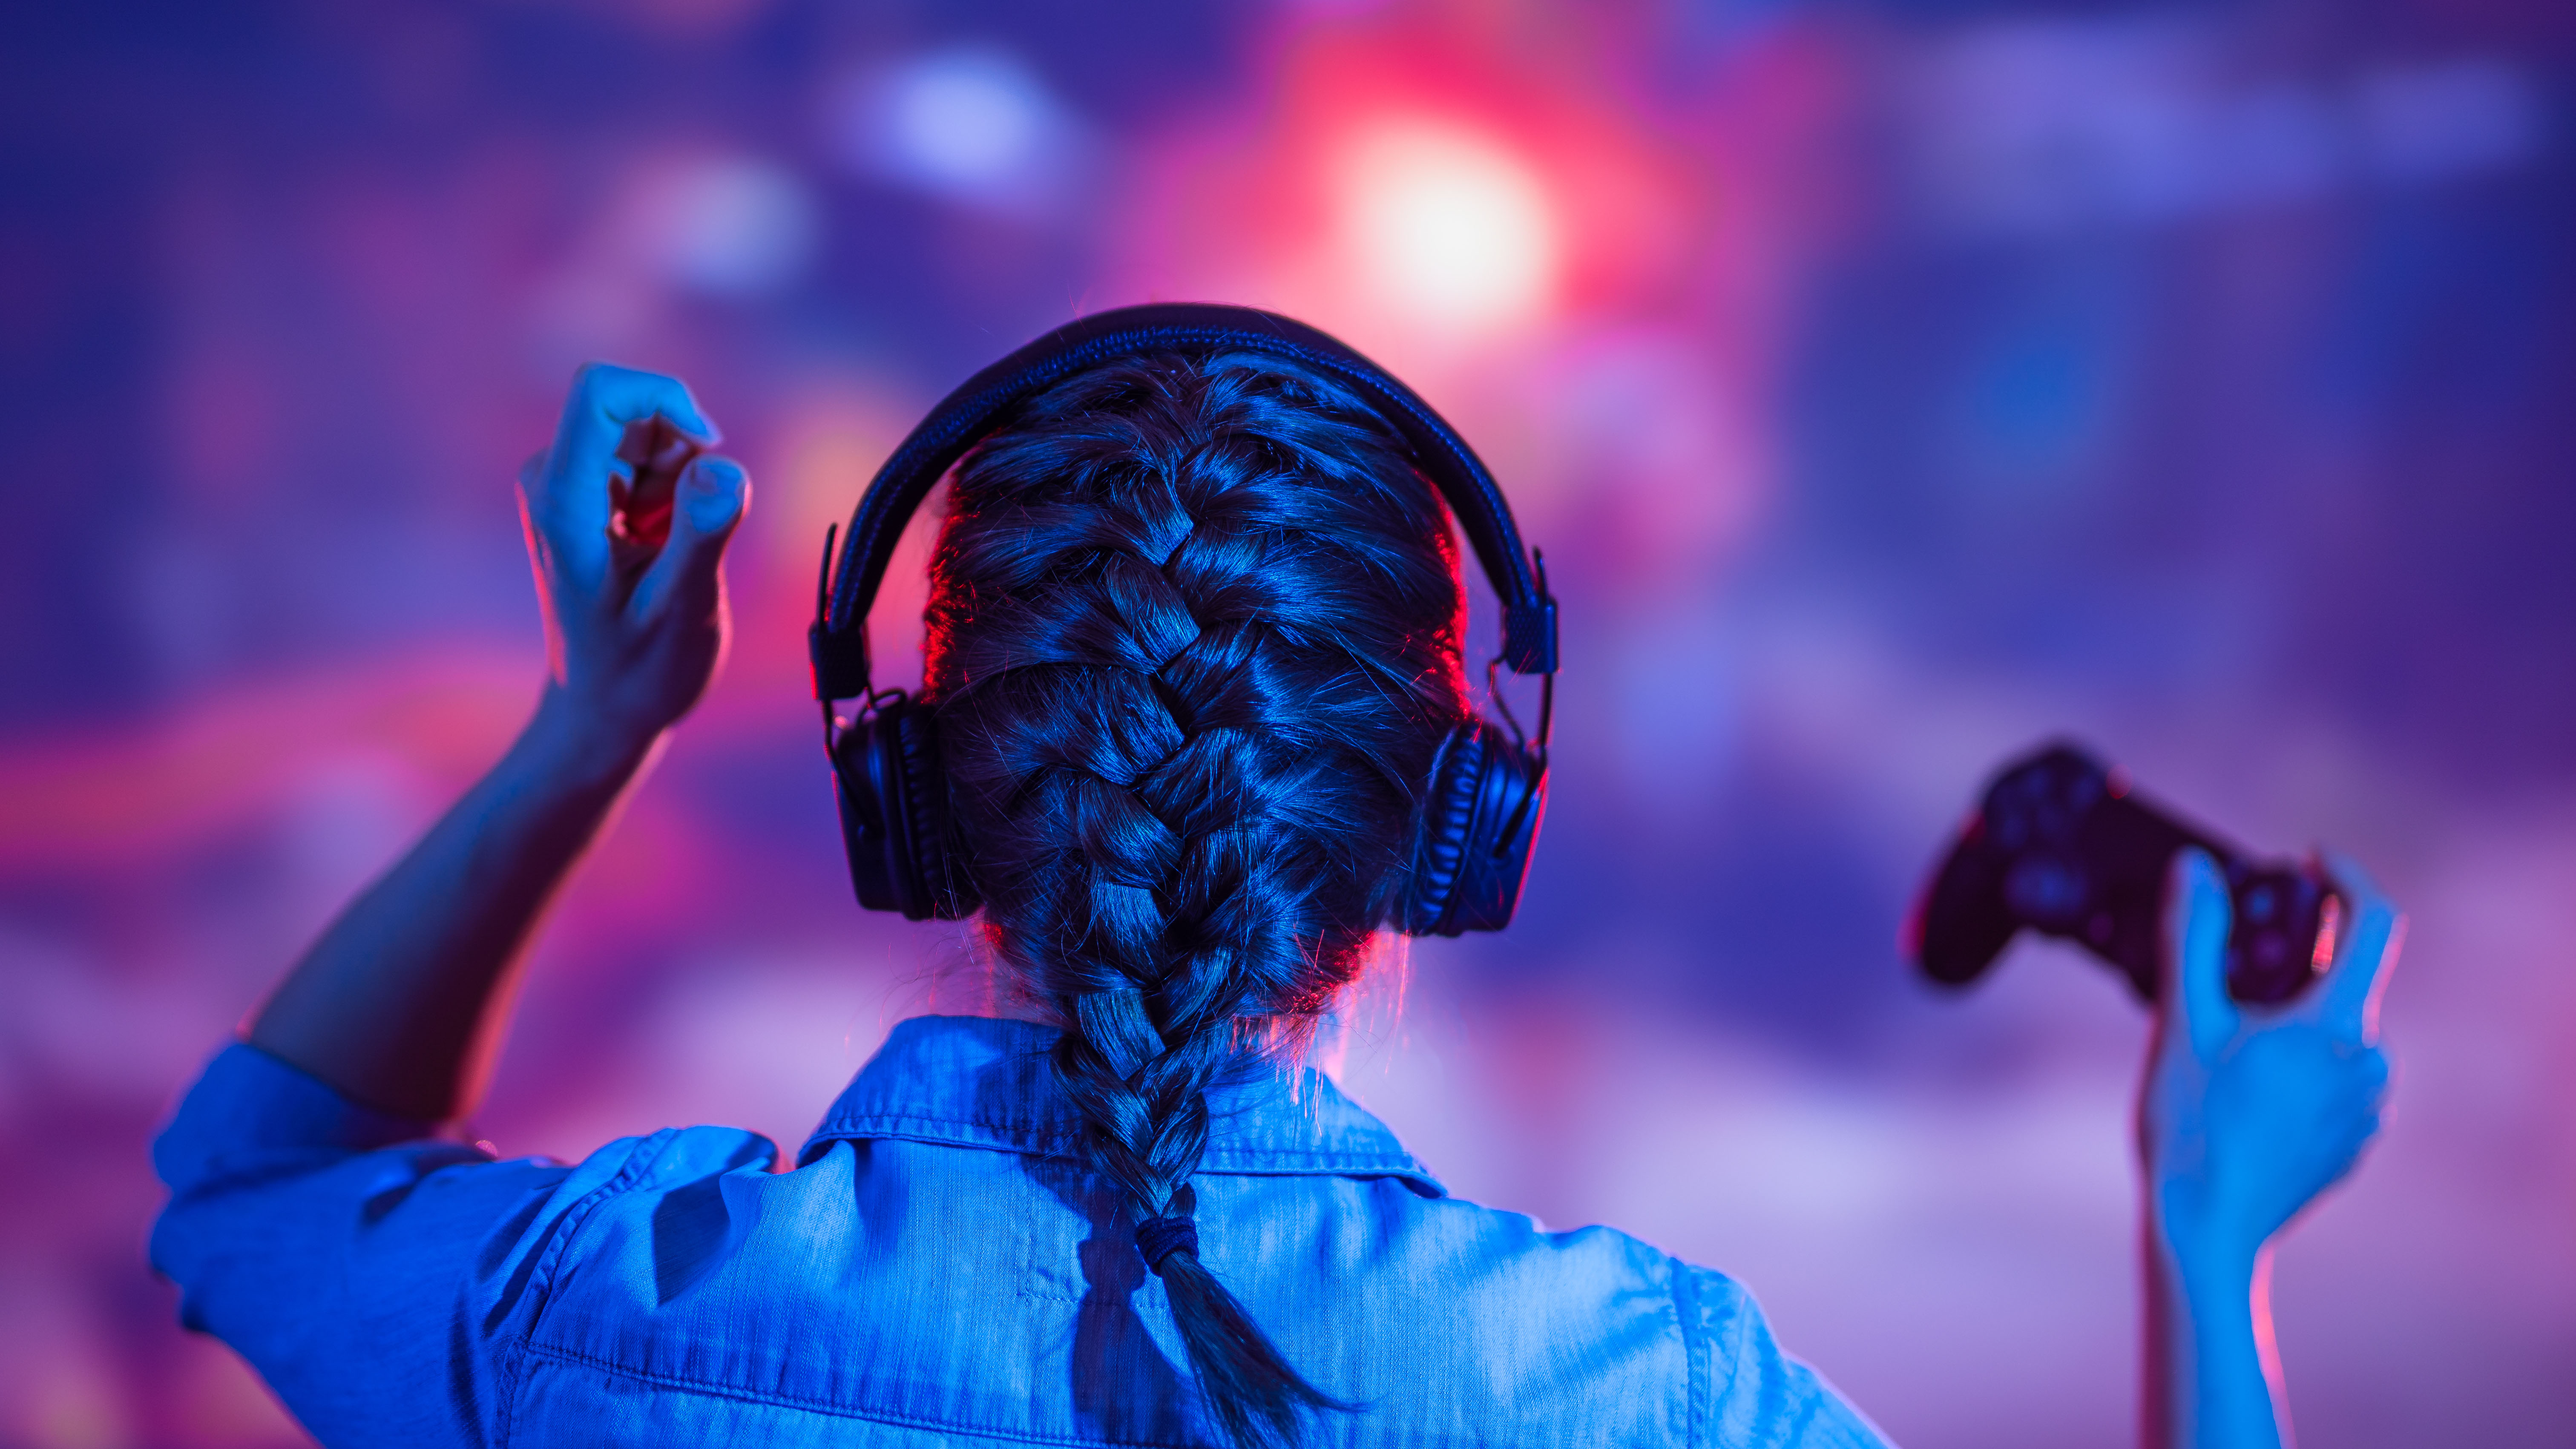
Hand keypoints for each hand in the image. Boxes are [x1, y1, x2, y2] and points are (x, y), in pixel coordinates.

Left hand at [518, 363, 749, 756]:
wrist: (604, 710)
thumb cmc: (640, 672)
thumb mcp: (682, 610)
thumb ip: (702, 533)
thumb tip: (725, 466)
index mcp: (563, 499)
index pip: (601, 390)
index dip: (668, 401)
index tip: (710, 453)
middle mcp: (555, 478)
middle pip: (637, 407)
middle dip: (685, 457)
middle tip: (683, 535)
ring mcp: (570, 484)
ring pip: (652, 432)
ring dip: (683, 482)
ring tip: (669, 550)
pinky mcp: (592, 494)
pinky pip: (652, 459)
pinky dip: (675, 496)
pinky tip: (661, 550)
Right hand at [2139, 846, 2401, 1262]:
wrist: (2205, 1231)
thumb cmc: (2190, 1126)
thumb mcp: (2182, 1021)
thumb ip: (2191, 936)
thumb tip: (2193, 868)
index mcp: (2337, 1024)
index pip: (2372, 922)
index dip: (2345, 878)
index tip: (2309, 860)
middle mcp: (2369, 1063)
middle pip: (2347, 981)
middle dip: (2297, 961)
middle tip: (2232, 967)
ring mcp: (2367, 1110)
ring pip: (2339, 1035)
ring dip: (2295, 1018)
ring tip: (2227, 1040)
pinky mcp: (2353, 1145)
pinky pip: (2336, 1082)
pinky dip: (2298, 1066)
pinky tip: (2243, 1090)